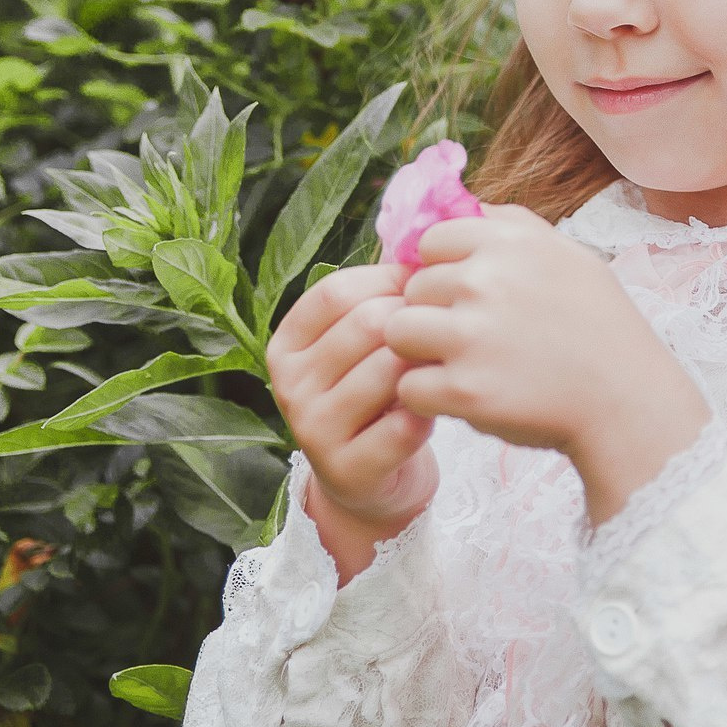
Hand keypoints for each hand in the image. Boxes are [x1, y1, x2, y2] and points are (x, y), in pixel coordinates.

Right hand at [267, 262, 439, 539]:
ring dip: (424, 365)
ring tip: (437, 368)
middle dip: (413, 322)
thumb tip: (422, 246)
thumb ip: (375, 300)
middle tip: (442, 330)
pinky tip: (434, 408)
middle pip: (364, 325)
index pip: (334, 292)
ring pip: (387, 370)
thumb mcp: (360, 347)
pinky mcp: (348, 469)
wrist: (372, 481)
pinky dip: (429, 409)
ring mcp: (313, 430)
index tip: (421, 286)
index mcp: (284, 346)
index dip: (386, 280)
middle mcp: (289, 386)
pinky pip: (404, 422)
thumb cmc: (375, 397)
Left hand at [384, 205, 712, 523]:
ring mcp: (470, 336)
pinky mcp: (463, 390)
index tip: (466, 297)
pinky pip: (409, 385)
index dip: (442, 270)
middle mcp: (485, 281)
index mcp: (508, 242)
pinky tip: (464, 398)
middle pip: (412, 288)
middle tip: (472, 339)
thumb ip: (511, 226)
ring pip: (399, 331)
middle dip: (433, 312)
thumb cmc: (599, 328)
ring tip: (458, 366)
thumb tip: (461, 203)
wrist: (628, 402)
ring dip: (420, 352)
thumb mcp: (568, 255)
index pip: (430, 241)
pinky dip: (428, 397)